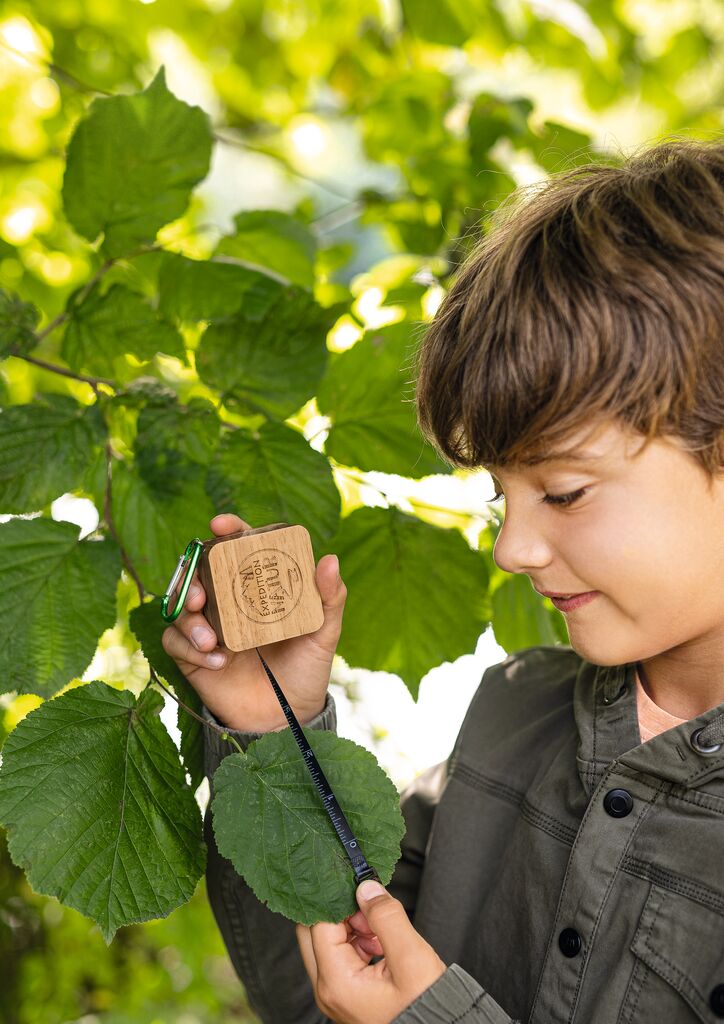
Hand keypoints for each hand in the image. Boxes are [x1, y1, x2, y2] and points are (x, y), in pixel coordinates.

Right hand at [161, 513, 346, 731]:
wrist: (286, 720)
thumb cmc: (306, 670)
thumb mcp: (323, 634)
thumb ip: (330, 599)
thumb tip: (330, 558)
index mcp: (257, 587)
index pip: (239, 548)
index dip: (229, 531)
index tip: (221, 524)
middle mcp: (228, 601)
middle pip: (199, 572)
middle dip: (193, 576)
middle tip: (201, 594)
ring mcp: (208, 627)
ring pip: (180, 606)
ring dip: (188, 617)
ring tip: (209, 637)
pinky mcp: (191, 656)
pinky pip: (174, 641)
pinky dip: (188, 647)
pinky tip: (216, 661)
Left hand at [296, 880, 446, 1023]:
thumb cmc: (426, 1006)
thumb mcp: (411, 957)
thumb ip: (386, 917)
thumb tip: (366, 888)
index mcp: (336, 982)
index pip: (320, 923)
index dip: (340, 901)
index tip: (361, 888)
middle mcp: (328, 989)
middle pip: (314, 932)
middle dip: (341, 912)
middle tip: (370, 909)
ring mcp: (335, 992)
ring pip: (327, 941)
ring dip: (351, 926)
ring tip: (381, 931)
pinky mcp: (347, 991)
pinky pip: (341, 955)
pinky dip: (358, 941)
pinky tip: (381, 943)